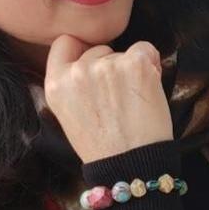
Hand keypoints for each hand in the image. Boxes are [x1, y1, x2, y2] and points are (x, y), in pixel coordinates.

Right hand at [43, 34, 173, 163]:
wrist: (131, 167)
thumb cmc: (104, 146)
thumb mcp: (69, 114)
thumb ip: (72, 83)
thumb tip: (88, 57)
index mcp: (56, 84)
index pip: (65, 42)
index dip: (81, 49)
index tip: (93, 63)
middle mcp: (77, 72)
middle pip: (97, 48)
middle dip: (109, 64)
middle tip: (118, 95)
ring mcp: (106, 66)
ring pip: (122, 51)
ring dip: (131, 67)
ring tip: (133, 99)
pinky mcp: (134, 64)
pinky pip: (146, 49)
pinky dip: (151, 63)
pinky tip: (148, 87)